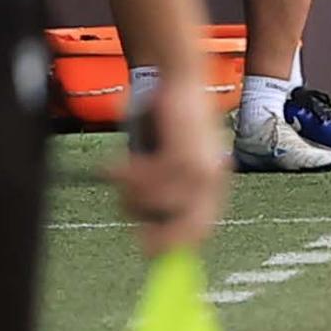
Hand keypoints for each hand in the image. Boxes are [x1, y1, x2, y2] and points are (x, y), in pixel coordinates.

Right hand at [111, 73, 225, 257]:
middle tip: (133, 233)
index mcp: (213, 183)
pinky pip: (147, 183)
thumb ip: (163, 190)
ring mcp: (201, 169)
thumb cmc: (166, 119)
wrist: (178, 77)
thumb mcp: (169, 158)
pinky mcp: (184, 154)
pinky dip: (126, 177)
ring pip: (158, 206)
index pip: (200, 230)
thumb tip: (146, 231)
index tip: (148, 252)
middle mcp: (212, 180)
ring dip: (130, 195)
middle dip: (155, 237)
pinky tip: (117, 163)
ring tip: (120, 174)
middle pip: (186, 231)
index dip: (174, 246)